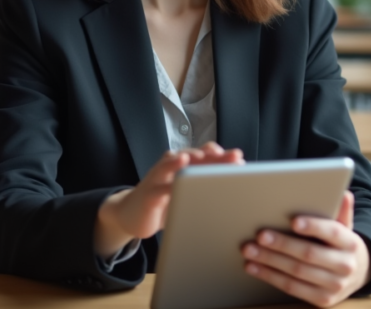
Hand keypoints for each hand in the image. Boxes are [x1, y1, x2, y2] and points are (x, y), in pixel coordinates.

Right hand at [94, 142, 243, 257]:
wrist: (130, 215)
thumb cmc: (163, 203)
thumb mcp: (185, 194)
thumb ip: (202, 188)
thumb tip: (234, 189)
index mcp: (184, 166)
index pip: (205, 156)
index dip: (223, 157)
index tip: (240, 159)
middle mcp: (172, 166)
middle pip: (195, 156)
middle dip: (216, 156)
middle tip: (234, 157)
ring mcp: (159, 177)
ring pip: (175, 163)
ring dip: (190, 159)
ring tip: (204, 156)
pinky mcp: (149, 193)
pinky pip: (160, 186)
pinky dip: (170, 182)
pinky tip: (178, 181)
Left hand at [241, 191, 370, 307]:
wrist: (358, 274)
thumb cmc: (342, 244)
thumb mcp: (346, 227)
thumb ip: (341, 211)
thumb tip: (344, 193)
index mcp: (351, 243)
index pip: (333, 232)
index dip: (314, 227)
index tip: (294, 221)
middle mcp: (345, 266)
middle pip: (309, 254)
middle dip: (282, 244)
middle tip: (260, 235)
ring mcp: (334, 286)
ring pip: (297, 272)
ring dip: (270, 261)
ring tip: (250, 250)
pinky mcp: (322, 300)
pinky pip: (292, 288)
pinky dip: (270, 277)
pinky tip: (255, 267)